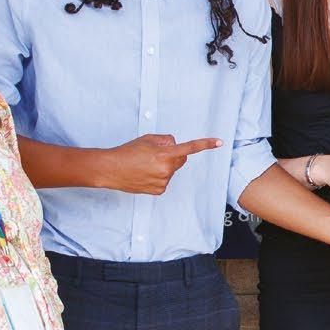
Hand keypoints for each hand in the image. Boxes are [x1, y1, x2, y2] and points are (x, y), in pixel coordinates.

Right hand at [106, 133, 220, 194]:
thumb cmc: (127, 152)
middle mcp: (166, 170)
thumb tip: (175, 145)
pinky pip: (165, 180)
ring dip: (164, 166)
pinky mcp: (159, 190)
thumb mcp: (148, 139)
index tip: (219, 142)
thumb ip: (165, 140)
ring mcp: (163, 182)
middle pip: (181, 160)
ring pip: (172, 170)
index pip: (189, 148)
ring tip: (145, 165)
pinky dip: (159, 176)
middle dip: (174, 155)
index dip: (205, 144)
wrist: (110, 169)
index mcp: (164, 154)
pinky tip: (145, 174)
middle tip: (156, 154)